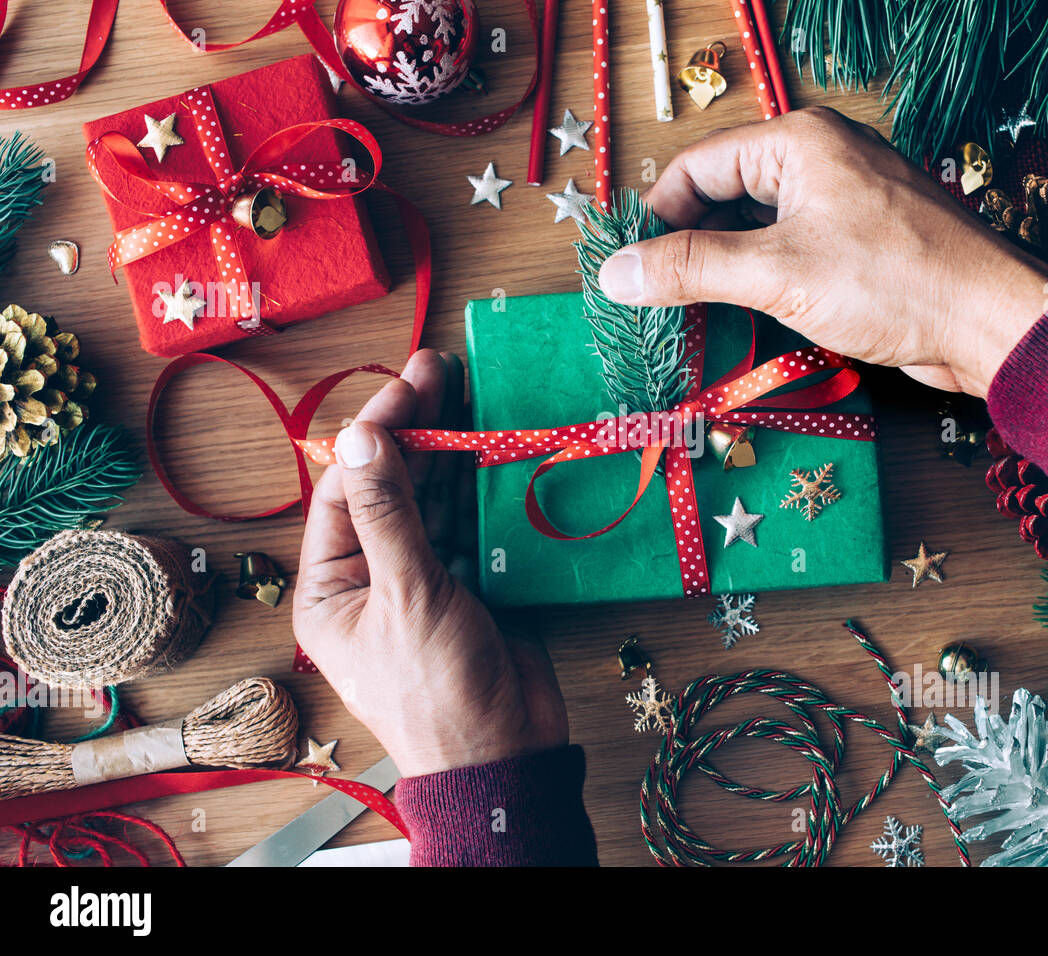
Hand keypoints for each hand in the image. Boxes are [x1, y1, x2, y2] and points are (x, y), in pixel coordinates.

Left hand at [293, 350, 568, 777]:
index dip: (375, 436)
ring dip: (449, 447)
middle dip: (414, 429)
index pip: (344, 493)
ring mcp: (423, 578)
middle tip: (438, 369)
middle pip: (389, 486)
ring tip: (464, 388)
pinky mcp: (472, 582)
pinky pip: (470, 522)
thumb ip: (387, 514)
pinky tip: (489, 442)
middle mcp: (370, 576)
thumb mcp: (406, 596)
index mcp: (330, 588)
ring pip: (432, 499)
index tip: (406, 389)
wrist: (506, 753)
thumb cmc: (437, 690)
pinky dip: (480, 485)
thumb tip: (359, 439)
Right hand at [597, 107, 1047, 396]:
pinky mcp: (860, 243)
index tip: (626, 268)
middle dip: (687, 247)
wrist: (990, 323)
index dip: (655, 219)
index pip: (696, 168)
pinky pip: (790, 252)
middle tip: (652, 299)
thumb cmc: (894, 282)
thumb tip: (616, 273)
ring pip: (756, 230)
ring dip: (722, 271)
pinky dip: (760, 281)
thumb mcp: (777, 273)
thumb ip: (690, 270)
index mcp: (799, 142)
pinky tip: (742, 319)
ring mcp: (843, 202)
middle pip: (724, 197)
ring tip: (688, 316)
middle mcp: (820, 160)